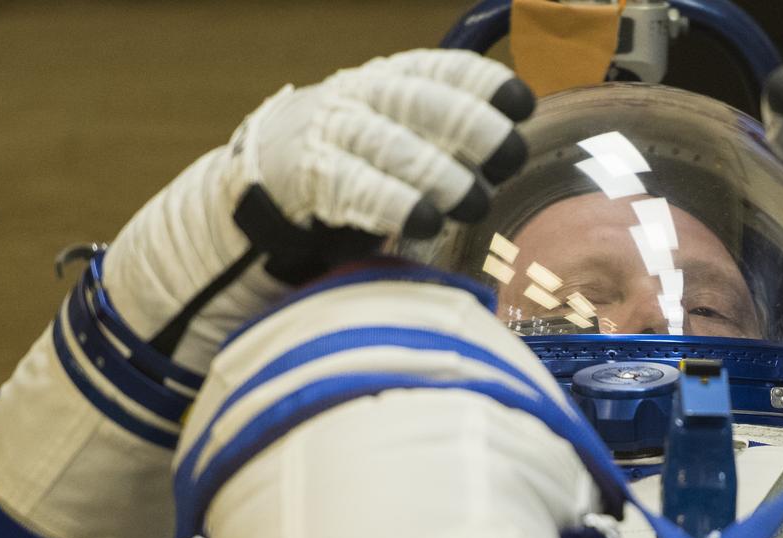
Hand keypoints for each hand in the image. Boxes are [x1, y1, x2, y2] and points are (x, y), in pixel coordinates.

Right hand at [100, 50, 533, 371]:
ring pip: (390, 146)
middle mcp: (360, 98)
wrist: (261, 185)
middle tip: (509, 156)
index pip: (439, 69)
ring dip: (438, 174)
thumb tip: (510, 150)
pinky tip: (423, 223)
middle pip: (420, 103)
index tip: (520, 102)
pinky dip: (393, 204)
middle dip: (471, 127)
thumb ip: (444, 136)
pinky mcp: (308, 177)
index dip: (482, 83)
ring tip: (472, 203)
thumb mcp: (396, 132)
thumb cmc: (352, 162)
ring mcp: (329, 134)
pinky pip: (354, 187)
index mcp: (389, 81)